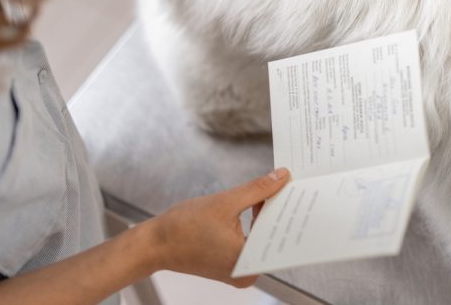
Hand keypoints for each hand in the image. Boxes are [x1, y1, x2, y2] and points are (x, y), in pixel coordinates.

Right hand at [147, 168, 289, 286]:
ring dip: (266, 214)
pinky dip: (254, 223)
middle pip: (272, 235)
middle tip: (288, 183)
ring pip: (262, 236)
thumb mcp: (226, 202)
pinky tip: (258, 203)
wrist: (154, 244)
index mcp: (248, 264)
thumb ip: (257, 190)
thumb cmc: (182, 229)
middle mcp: (247, 273)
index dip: (287, 206)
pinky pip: (251, 241)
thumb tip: (281, 177)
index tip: (296, 186)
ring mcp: (239, 271)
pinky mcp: (230, 265)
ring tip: (274, 190)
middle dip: (277, 208)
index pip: (279, 232)